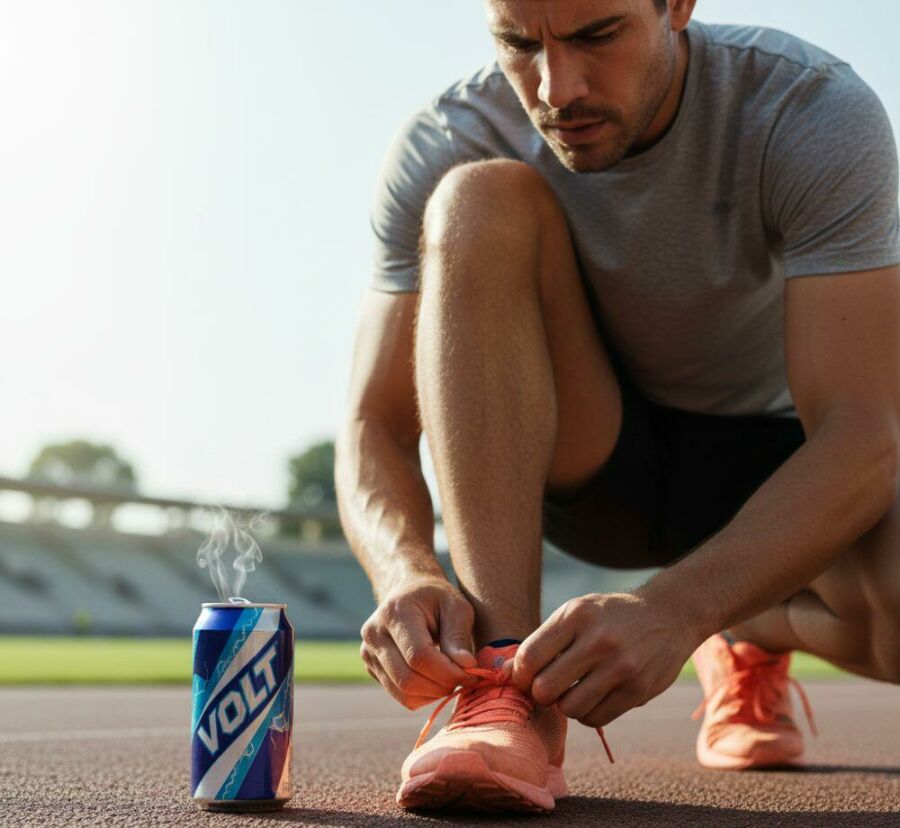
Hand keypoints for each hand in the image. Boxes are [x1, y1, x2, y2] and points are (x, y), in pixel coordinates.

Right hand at [360, 576, 477, 708]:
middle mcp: (374, 634)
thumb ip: (459, 636)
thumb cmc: (437, 598)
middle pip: (407, 679)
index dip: (447, 672)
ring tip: (452, 679)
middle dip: (442, 686)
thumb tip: (467, 667)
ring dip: (434, 694)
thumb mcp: (456, 606)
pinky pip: (399, 695)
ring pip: (402, 693)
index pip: (418, 656)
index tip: (472, 673)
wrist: (408, 591)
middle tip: (465, 680)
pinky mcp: (371, 667)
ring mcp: (368, 652)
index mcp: (395, 613)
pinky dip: (423, 696)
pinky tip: (437, 680)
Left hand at [511, 592, 698, 727]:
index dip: (519, 674)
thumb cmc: (609, 616)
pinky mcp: (637, 690)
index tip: (524, 677)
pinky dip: (588, 713)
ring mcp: (620, 667)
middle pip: (545, 689)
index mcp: (577, 616)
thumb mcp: (576, 612)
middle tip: (547, 687)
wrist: (668, 615)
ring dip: (565, 705)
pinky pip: (596, 719)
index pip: (529, 657)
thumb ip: (543, 641)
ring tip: (573, 690)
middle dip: (539, 693)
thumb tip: (503, 673)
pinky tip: (593, 696)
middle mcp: (598, 640)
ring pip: (569, 709)